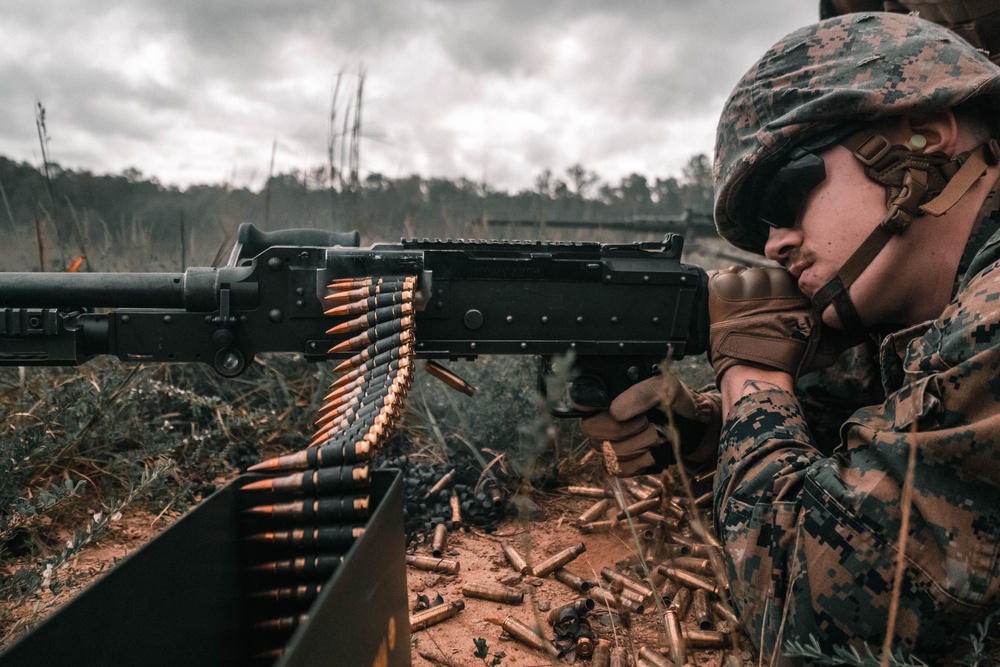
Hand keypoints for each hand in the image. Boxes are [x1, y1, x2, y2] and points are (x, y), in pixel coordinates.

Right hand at [579, 373, 721, 476]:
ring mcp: (609, 443)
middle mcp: (602, 419)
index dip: (589, 407)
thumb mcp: (666, 388)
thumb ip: (642, 393)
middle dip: (623, 430)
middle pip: (591, 429)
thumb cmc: (677, 403)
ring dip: (638, 446)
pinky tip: (652, 453)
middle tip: (647, 423)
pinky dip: (640, 462)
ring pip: (607, 452)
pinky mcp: (620, 464)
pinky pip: (618, 469)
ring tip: (656, 436)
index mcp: (608, 396)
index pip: (580, 402)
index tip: (614, 410)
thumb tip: (615, 412)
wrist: (694, 428)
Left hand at [709, 267, 833, 381]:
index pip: (784, 280)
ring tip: (737, 314)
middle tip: (752, 315)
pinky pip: (719, 277)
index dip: (775, 294)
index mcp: (798, 287)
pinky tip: (722, 306)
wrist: (756, 372)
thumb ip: (843, 335)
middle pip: (762, 275)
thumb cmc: (790, 363)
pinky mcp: (724, 288)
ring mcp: (747, 282)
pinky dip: (718, 289)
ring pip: (741, 275)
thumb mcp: (826, 348)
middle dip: (757, 291)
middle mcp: (774, 279)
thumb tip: (861, 332)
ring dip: (738, 290)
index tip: (770, 310)